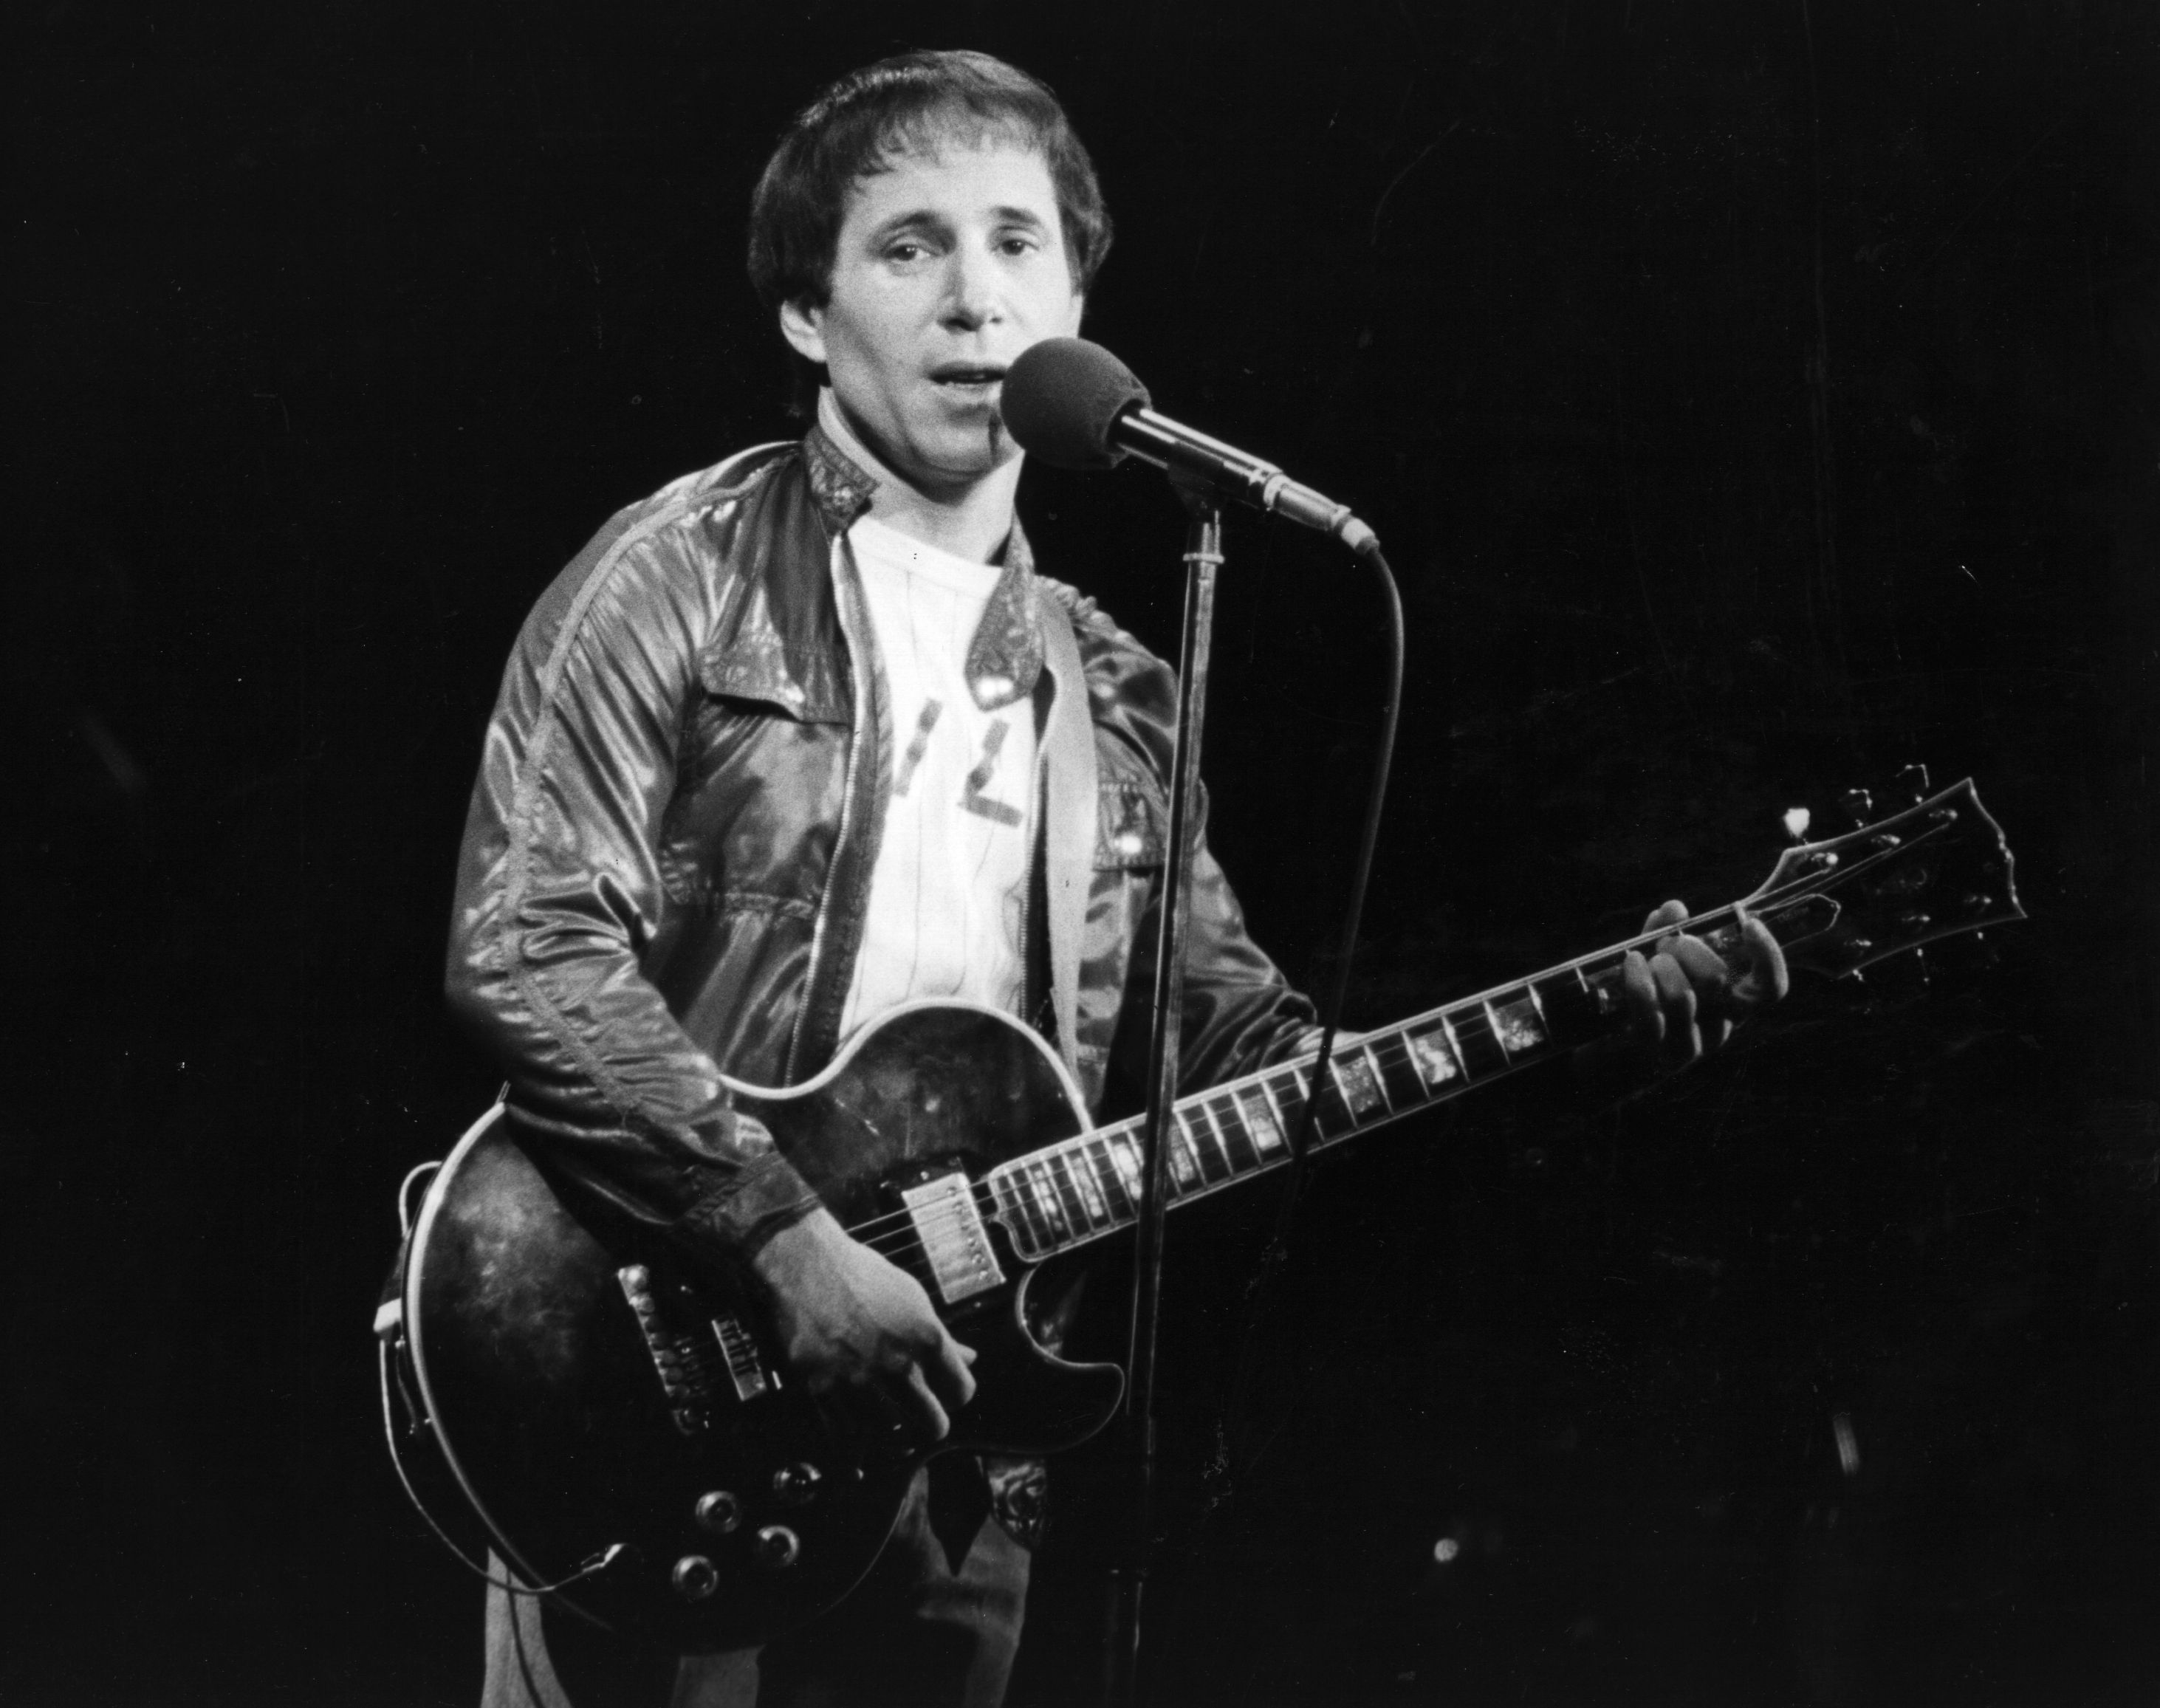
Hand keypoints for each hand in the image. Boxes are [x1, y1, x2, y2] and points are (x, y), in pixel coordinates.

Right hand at [749, 1208, 977, 1442]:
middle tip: (923, 1415)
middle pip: (932, 1424)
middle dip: (931, 1422)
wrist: (807, 1263)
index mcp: (926, 1338)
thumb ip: (942, 1336)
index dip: (956, 1395)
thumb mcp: (913, 1297)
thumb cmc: (862, 1276)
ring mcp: (858, 1380)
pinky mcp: (822, 1389)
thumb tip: (969, 1358)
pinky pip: (847, 1431)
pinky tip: (857, 1416)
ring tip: (885, 1408)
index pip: (961, 1392)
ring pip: (889, 1432)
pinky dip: (855, 1430)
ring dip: (890, 1423)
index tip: (947, 1394)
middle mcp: (896, 1364)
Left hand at [1617, 898, 1788, 1067]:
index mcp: (1731, 1004)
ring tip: (1646, 958)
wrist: (1614, 1047)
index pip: (1770, 989)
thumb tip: (1674, 909)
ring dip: (1661, 966)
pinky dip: (1638, 982)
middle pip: (1718, 979)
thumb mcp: (1658, 960)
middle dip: (1689, 947)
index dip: (1769, 956)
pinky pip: (1650, 1016)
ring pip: (1683, 998)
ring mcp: (1689, 1045)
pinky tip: (1632, 962)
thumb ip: (1667, 932)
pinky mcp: (1656, 1054)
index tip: (1749, 924)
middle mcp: (1717, 1027)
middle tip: (1667, 942)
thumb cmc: (1646, 997)